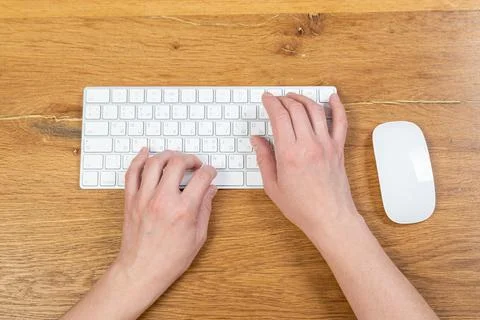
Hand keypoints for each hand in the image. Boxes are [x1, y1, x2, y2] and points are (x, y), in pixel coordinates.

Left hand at [113, 149, 217, 315]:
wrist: (141, 270)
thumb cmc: (169, 259)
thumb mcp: (198, 237)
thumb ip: (205, 209)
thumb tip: (210, 191)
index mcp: (183, 210)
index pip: (201, 178)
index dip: (210, 171)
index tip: (210, 172)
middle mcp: (163, 200)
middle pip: (177, 163)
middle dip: (190, 159)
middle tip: (194, 164)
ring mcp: (144, 198)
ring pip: (154, 163)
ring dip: (167, 155)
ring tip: (175, 158)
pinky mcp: (131, 200)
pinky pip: (132, 173)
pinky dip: (139, 159)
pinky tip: (146, 153)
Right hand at [251, 92, 359, 240]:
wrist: (329, 218)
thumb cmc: (302, 207)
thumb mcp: (272, 186)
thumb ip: (264, 159)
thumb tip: (257, 140)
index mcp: (289, 153)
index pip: (279, 116)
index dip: (271, 103)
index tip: (266, 98)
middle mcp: (309, 144)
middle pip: (296, 109)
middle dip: (284, 99)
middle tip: (277, 99)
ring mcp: (326, 144)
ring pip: (315, 110)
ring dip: (303, 99)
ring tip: (294, 97)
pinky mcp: (338, 148)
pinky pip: (341, 121)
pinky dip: (338, 106)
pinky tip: (333, 97)